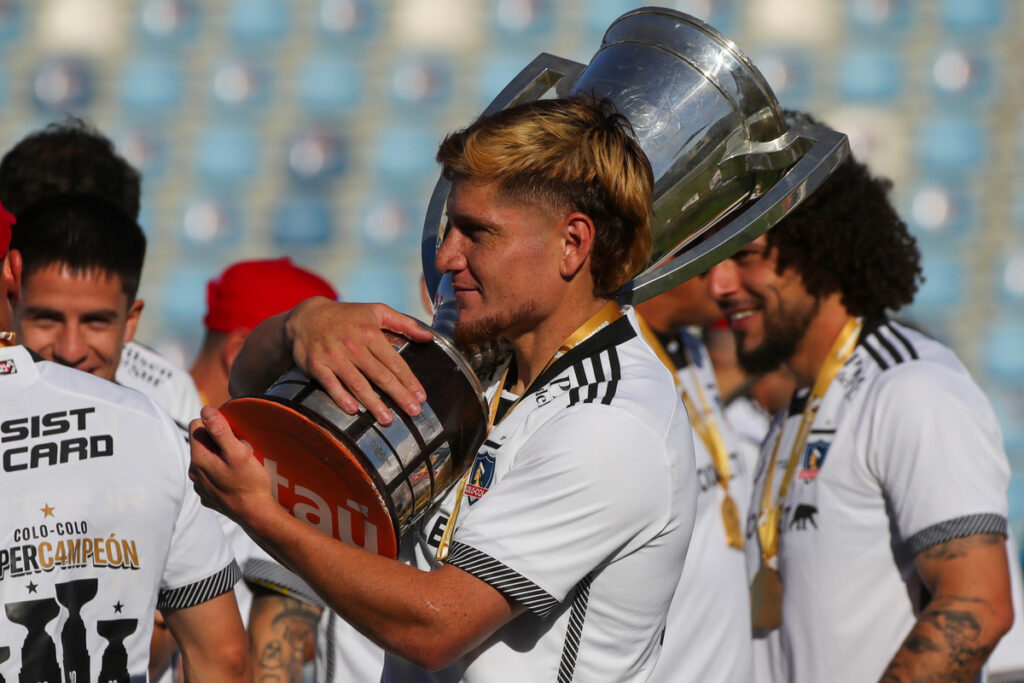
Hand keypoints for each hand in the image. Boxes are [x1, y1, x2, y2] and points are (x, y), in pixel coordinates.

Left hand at [188, 406, 279, 529]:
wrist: (256, 515)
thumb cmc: (250, 483)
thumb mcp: (238, 452)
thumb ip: (220, 430)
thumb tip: (206, 410)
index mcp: (199, 458)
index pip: (196, 425)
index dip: (214, 425)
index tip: (232, 436)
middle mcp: (193, 472)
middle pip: (201, 443)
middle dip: (218, 442)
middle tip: (239, 452)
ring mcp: (200, 486)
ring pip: (206, 460)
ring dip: (219, 458)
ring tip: (238, 466)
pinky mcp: (207, 497)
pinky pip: (210, 476)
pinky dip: (220, 473)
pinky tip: (235, 480)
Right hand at [285, 298, 431, 423]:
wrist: (306, 317)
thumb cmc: (347, 317)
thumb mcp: (376, 311)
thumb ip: (404, 323)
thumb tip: (429, 338)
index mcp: (370, 333)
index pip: (394, 361)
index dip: (409, 380)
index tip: (421, 396)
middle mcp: (353, 345)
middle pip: (379, 375)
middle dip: (398, 395)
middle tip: (414, 411)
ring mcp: (333, 356)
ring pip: (357, 383)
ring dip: (373, 403)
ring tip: (388, 420)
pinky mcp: (316, 365)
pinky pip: (330, 384)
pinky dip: (340, 397)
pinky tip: (353, 410)